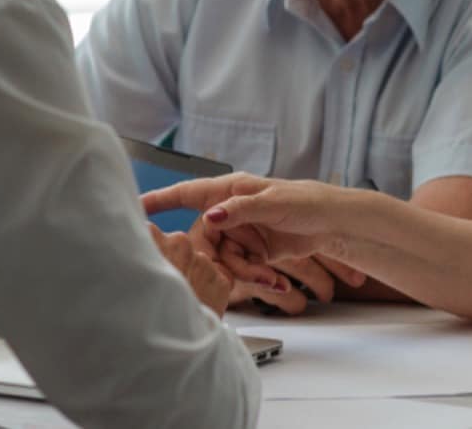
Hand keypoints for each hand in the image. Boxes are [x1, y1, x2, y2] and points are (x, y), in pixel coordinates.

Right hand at [146, 174, 368, 309]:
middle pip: (204, 239)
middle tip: (236, 272)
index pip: (188, 193)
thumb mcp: (275, 203)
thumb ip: (241, 209)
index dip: (160, 200)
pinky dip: (257, 278)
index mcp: (232, 190)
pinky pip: (242, 269)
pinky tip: (276, 281)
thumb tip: (211, 215)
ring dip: (245, 272)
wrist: (335, 224)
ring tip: (272, 278)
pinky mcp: (254, 252)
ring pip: (223, 259)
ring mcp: (241, 233)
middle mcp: (231, 211)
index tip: (135, 205)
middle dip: (218, 260)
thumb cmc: (308, 202)